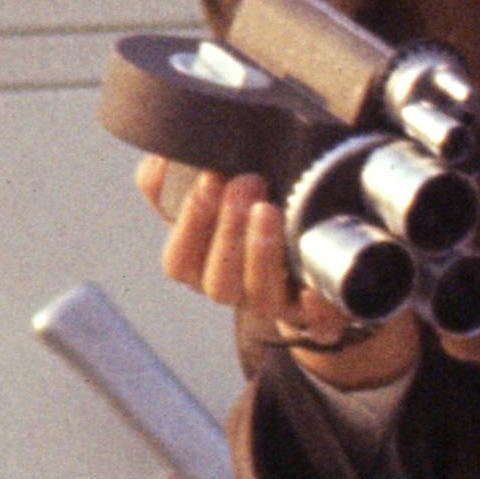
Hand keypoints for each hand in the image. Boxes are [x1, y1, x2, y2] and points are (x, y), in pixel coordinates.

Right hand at [138, 153, 426, 389]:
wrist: (318, 255)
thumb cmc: (254, 216)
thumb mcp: (218, 197)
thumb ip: (180, 180)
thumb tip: (160, 158)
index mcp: (202, 269)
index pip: (180, 260)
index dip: (190, 221)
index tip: (209, 175)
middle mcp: (234, 291)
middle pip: (218, 279)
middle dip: (227, 229)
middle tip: (245, 181)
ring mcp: (277, 305)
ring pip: (260, 297)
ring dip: (260, 253)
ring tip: (269, 209)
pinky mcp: (319, 315)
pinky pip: (318, 320)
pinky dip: (317, 306)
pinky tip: (315, 288)